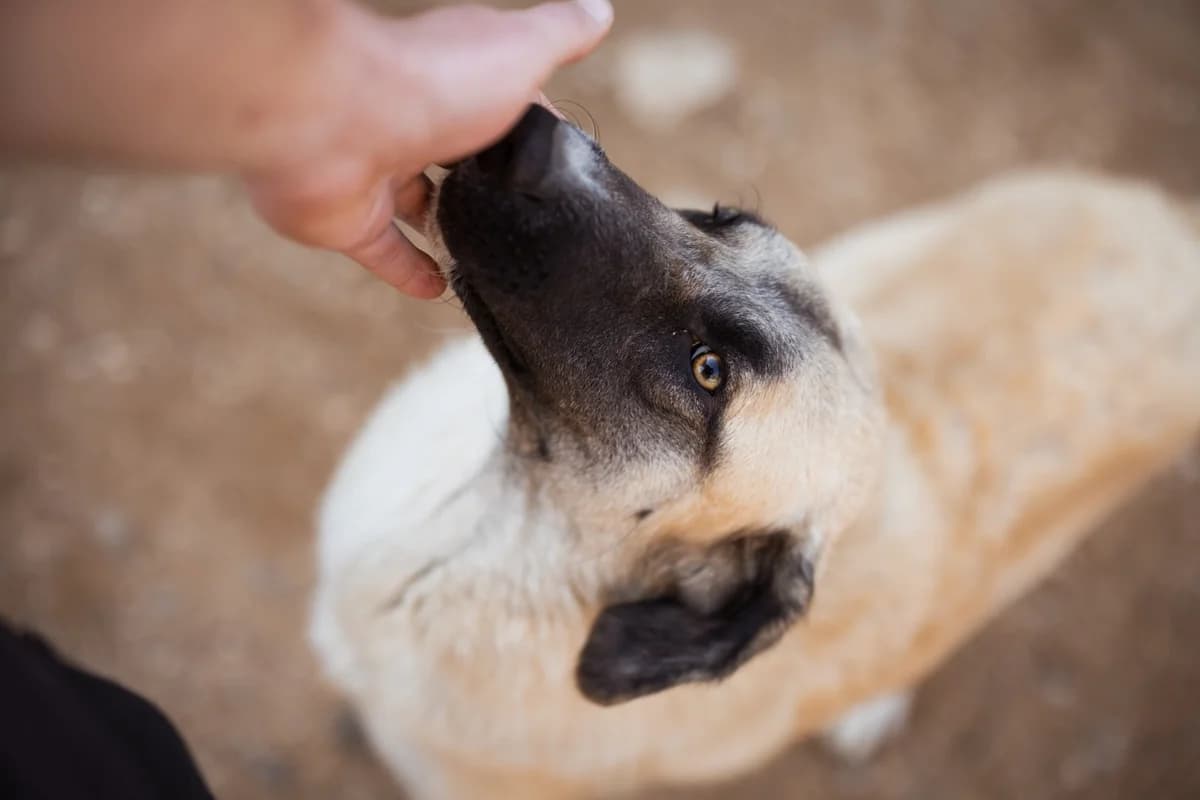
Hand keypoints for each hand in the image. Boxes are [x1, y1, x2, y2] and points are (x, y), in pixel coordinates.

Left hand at [244, 0, 612, 298]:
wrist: (331, 118)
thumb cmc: (429, 79)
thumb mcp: (518, 50)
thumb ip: (560, 34)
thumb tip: (598, 11)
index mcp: (453, 78)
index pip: (499, 102)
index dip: (530, 128)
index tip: (559, 160)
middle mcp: (413, 120)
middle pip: (457, 155)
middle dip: (487, 180)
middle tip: (529, 216)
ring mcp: (379, 171)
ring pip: (421, 204)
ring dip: (452, 226)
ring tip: (494, 253)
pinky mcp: (352, 219)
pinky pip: (387, 252)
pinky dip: (413, 271)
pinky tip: (442, 287)